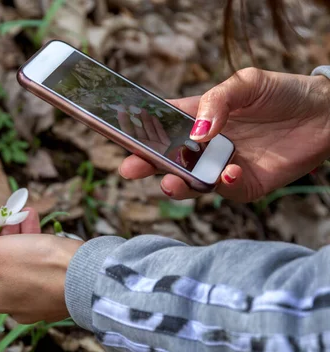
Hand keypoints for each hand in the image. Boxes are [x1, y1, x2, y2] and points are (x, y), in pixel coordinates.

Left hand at [0, 209, 82, 323]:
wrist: (87, 276)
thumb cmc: (37, 264)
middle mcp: (16, 303)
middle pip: (3, 262)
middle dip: (4, 234)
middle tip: (7, 212)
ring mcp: (40, 299)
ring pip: (24, 261)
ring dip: (22, 236)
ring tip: (28, 213)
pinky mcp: (60, 291)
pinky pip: (43, 265)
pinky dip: (39, 245)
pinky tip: (42, 226)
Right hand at [119, 68, 329, 201]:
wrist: (326, 114)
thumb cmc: (283, 93)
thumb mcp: (246, 83)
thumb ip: (217, 102)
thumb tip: (196, 132)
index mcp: (198, 119)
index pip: (160, 125)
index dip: (139, 132)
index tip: (121, 136)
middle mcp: (204, 146)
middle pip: (167, 159)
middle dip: (146, 165)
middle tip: (131, 168)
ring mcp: (222, 167)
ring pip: (190, 182)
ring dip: (177, 184)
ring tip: (170, 181)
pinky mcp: (245, 186)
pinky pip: (226, 191)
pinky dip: (223, 185)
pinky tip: (228, 172)